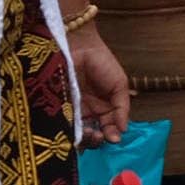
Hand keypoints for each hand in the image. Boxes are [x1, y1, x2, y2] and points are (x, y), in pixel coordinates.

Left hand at [69, 26, 132, 141]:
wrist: (80, 45)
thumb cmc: (102, 61)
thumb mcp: (120, 85)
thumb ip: (123, 108)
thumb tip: (124, 130)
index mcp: (104, 107)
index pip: (108, 128)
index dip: (111, 135)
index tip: (114, 138)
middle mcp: (88, 111)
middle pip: (93, 133)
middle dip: (98, 139)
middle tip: (101, 137)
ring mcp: (73, 110)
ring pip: (79, 132)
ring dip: (86, 138)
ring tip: (92, 135)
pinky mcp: (60, 107)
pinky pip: (66, 123)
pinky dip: (73, 131)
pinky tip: (80, 131)